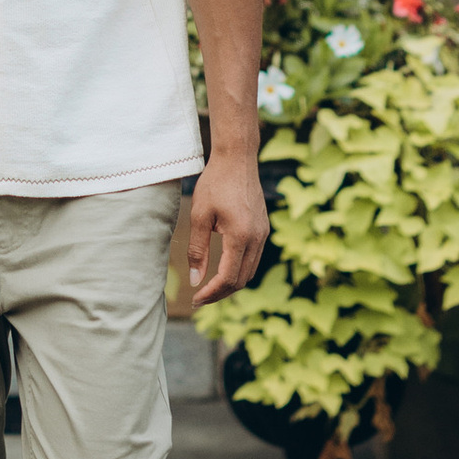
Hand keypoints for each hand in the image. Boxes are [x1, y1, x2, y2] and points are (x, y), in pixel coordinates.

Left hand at [184, 149, 267, 308]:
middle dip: (221, 293)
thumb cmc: (215, 184)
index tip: (195, 299)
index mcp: (241, 236)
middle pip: (242, 280)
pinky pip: (253, 259)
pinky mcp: (263, 229)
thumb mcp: (199, 216)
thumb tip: (195, 280)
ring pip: (249, 272)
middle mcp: (257, 239)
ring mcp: (263, 234)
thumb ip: (198, 250)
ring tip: (209, 288)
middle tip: (200, 298)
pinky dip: (238, 270)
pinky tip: (223, 268)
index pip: (228, 277)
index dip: (211, 293)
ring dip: (230, 284)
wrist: (237, 159)